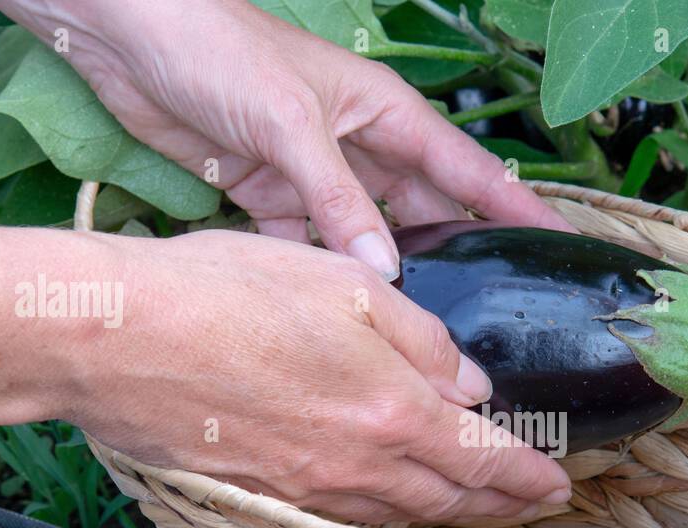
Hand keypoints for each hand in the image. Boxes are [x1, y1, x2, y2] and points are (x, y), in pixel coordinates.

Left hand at [0, 0, 572, 277]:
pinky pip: (311, 246)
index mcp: (385, 115)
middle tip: (489, 317)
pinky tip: (344, 312)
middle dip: (456, 258)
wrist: (128, 36)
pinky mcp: (270, 196)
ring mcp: (316, 175)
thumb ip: (338, 197)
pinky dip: (326, 275)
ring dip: (391, 276)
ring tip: (425, 332)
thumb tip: (386, 270)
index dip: (515, 209)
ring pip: (371, 237)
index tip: (558, 247)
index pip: (468, 169)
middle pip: (426, 213)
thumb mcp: (291, 123)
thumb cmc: (220, 52)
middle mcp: (360, 147)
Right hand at [66, 227, 572, 521]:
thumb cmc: (228, 294)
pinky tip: (387, 497)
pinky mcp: (264, 495)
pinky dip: (385, 510)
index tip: (560, 486)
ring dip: (446, 510)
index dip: (530, 478)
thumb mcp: (349, 287)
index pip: (486, 460)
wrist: (115, 338)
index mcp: (395, 414)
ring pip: (399, 513)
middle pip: (449, 499)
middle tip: (534, 505)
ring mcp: (308, 491)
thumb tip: (472, 385)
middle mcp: (360, 469)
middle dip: (501, 506)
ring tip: (472, 503)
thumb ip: (424, 340)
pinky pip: (345, 514)